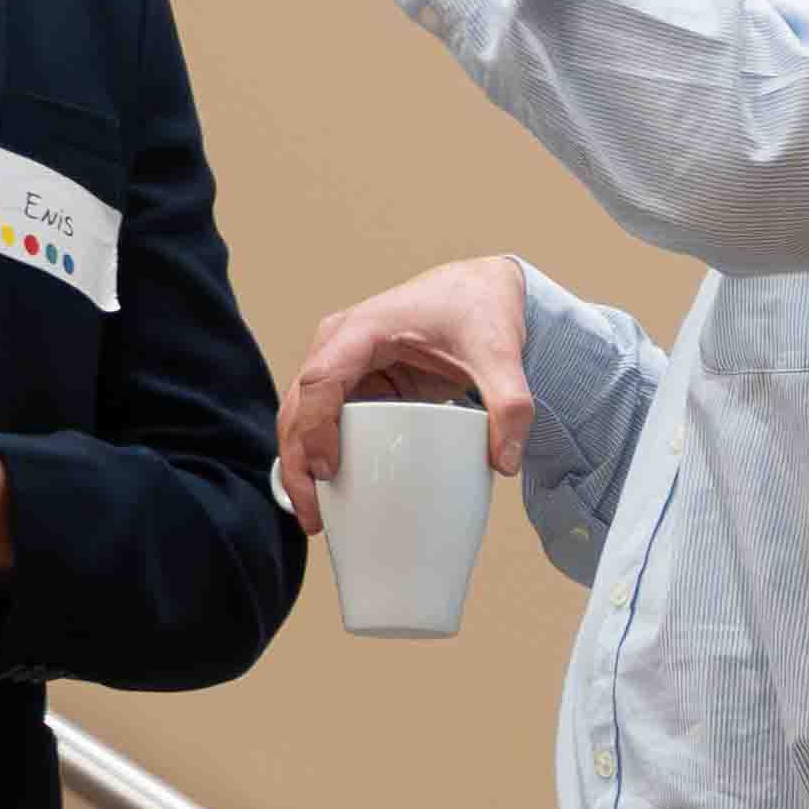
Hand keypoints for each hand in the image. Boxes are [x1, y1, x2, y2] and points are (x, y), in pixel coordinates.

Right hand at [276, 251, 556, 525]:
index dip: (315, 428)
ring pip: (302, 418)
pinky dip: (320, 457)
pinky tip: (332, 497)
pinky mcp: (354, 384)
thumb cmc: (480, 308)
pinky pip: (325, 422)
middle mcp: (338, 344)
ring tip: (317, 519)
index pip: (321, 380)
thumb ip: (511, 405)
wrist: (481, 289)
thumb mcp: (502, 354)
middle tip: (314, 518)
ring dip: (301, 466)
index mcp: (362, 330)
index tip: (328, 472)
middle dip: (297, 463)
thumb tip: (504, 463)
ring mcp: (340, 364)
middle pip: (298, 406)